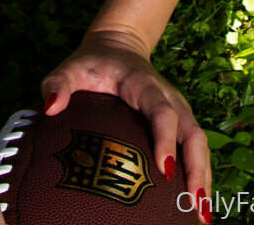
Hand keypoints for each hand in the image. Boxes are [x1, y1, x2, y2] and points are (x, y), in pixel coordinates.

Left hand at [40, 28, 211, 224]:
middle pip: (192, 133)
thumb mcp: (72, 68)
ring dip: (203, 176)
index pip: (162, 112)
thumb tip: (50, 108)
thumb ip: (59, 83)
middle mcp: (168, 97)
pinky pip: (194, 147)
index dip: (166, 139)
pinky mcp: (179, 121)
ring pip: (198, 143)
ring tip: (201, 215)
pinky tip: (193, 204)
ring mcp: (177, 109)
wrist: (118, 46)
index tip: (165, 169)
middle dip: (196, 168)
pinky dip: (198, 173)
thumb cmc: (93, 62)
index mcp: (145, 85)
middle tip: (195, 204)